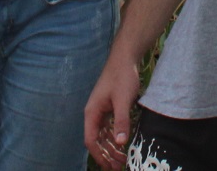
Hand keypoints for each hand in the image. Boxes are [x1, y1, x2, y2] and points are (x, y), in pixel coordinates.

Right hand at [84, 52, 141, 168]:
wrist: (125, 57)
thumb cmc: (122, 76)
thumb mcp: (123, 100)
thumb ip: (121, 121)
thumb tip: (120, 143)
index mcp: (92, 112)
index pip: (91, 140)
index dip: (99, 155)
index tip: (109, 166)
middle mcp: (94, 113)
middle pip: (97, 140)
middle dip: (106, 155)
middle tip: (118, 167)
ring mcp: (101, 110)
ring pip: (103, 135)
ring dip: (111, 148)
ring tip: (123, 159)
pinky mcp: (109, 107)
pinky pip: (109, 127)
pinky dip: (115, 137)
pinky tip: (123, 144)